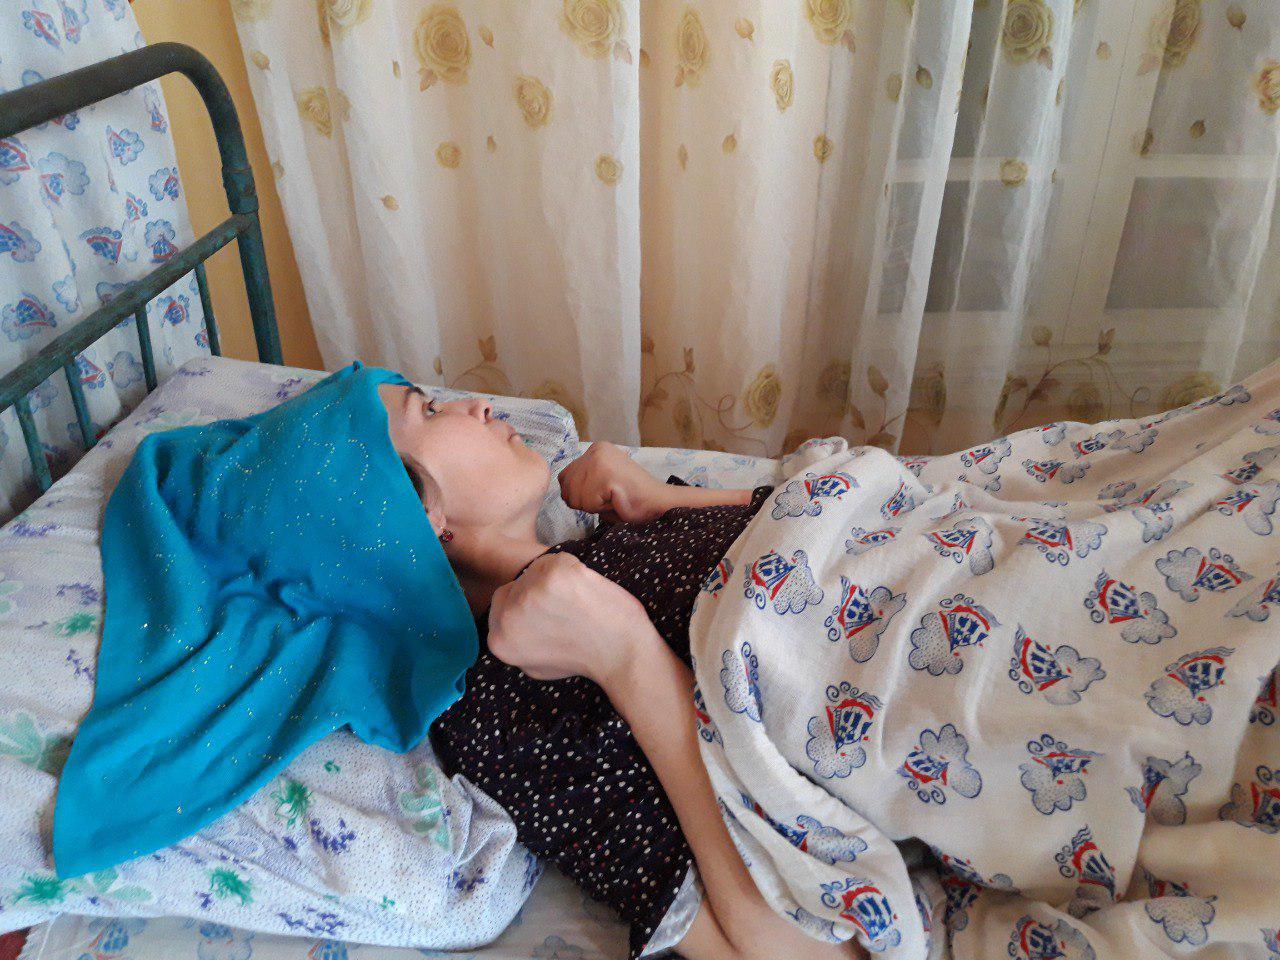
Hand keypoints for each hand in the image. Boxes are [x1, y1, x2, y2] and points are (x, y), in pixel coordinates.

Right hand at [488, 553, 660, 687]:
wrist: (620, 652)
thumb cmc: (584, 658)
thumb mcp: (534, 666)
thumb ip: (515, 641)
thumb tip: (510, 619)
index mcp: (499, 640)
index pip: (501, 602)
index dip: (525, 603)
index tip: (546, 610)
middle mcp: (508, 615)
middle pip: (517, 583)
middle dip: (537, 591)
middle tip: (564, 608)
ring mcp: (531, 591)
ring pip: (537, 569)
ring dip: (556, 580)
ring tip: (577, 603)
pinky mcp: (555, 573)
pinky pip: (558, 560)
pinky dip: (573, 569)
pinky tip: (585, 590)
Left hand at [558, 442, 670, 522]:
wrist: (660, 502)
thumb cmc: (631, 499)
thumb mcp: (600, 483)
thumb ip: (582, 480)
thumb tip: (564, 490)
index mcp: (595, 449)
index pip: (564, 478)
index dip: (579, 494)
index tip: (604, 493)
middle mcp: (595, 450)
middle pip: (566, 488)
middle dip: (585, 501)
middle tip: (610, 497)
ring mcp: (599, 461)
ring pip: (575, 497)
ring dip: (593, 506)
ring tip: (614, 498)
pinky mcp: (605, 475)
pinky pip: (587, 503)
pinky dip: (601, 508)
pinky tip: (617, 500)